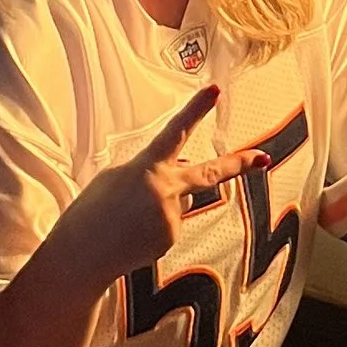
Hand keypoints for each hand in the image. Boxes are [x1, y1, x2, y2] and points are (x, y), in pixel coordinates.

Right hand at [57, 89, 260, 281]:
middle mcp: (166, 192)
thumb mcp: (115, 177)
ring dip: (158, 205)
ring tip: (125, 218)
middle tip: (264, 157)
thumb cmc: (91, 212)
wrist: (82, 256)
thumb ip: (149, 170)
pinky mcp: (171, 238)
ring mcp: (172, 218)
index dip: (196, 109)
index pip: (176, 131)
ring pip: (177, 201)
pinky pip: (168, 223)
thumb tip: (176, 175)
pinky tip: (130, 233)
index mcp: (147, 168)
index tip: (216, 90)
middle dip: (239, 164)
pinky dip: (151, 225)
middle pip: (210, 174)